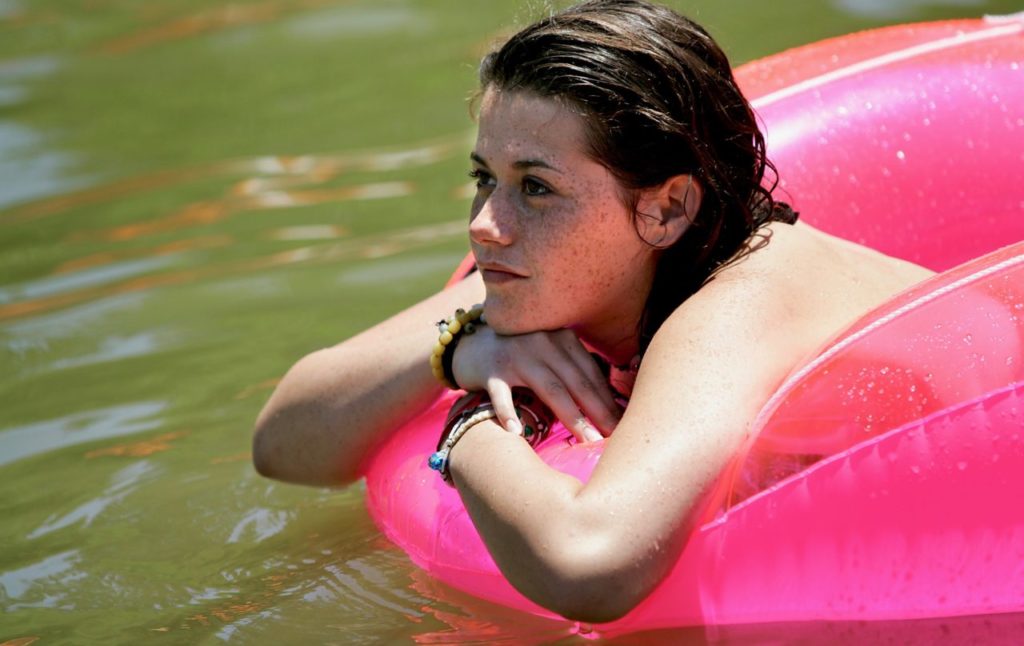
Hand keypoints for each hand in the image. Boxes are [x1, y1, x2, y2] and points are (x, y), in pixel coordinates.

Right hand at [451, 326, 621, 442]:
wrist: (470, 342)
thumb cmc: (519, 354)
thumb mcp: (549, 351)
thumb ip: (573, 368)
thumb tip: (608, 404)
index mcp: (562, 338)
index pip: (590, 373)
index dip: (608, 400)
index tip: (623, 425)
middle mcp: (543, 342)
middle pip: (576, 382)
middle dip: (598, 412)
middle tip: (613, 438)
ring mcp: (516, 354)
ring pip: (549, 388)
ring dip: (571, 416)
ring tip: (586, 441)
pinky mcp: (491, 369)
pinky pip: (502, 394)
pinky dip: (508, 413)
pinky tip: (516, 433)